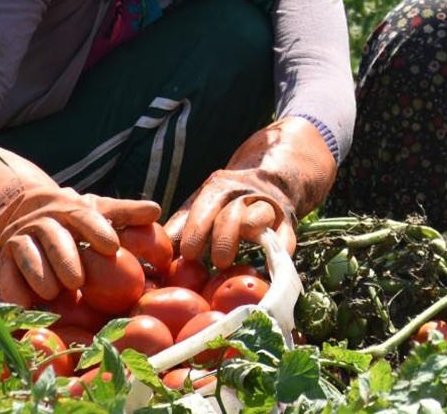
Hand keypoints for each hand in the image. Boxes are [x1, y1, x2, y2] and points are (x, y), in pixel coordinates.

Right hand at [0, 146, 160, 306]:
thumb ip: (125, 213)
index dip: (97, 230)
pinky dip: (11, 287)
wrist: (21, 206)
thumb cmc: (72, 217)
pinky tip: (22, 304)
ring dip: (39, 273)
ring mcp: (22, 236)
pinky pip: (6, 271)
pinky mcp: (4, 256)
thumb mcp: (98, 210)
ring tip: (52, 293)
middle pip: (54, 237)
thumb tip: (156, 210)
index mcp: (71, 209)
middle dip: (65, 258)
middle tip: (78, 281)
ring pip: (27, 252)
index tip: (112, 246)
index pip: (85, 216)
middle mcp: (45, 221)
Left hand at [165, 118, 335, 268]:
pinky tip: (272, 268)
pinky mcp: (288, 221)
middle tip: (216, 262)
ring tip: (238, 262)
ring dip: (250, 234)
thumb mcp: (204, 202)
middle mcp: (244, 194)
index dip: (197, 229)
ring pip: (260, 216)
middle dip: (223, 237)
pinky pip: (287, 235)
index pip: (206, 206)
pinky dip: (281, 250)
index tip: (188, 253)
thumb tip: (157, 251)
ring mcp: (267, 206)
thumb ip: (182, 224)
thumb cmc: (228, 200)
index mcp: (219, 188)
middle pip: (232, 212)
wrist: (274, 178)